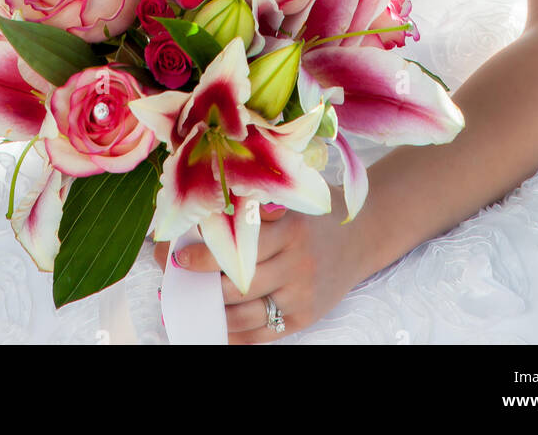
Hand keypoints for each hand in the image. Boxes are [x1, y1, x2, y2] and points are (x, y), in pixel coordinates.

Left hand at [152, 188, 364, 343]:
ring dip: (212, 311)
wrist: (362, 235)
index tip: (178, 255)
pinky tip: (214, 326)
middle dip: (201, 286)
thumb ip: (253, 209)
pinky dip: (233, 335)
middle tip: (176, 281)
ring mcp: (301, 295)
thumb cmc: (315, 215)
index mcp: (291, 230)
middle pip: (238, 286)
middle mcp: (297, 265)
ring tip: (189, 303)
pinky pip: (262, 335)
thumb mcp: (290, 202)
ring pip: (245, 314)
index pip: (240, 249)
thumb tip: (201, 216)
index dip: (205, 255)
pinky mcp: (304, 317)